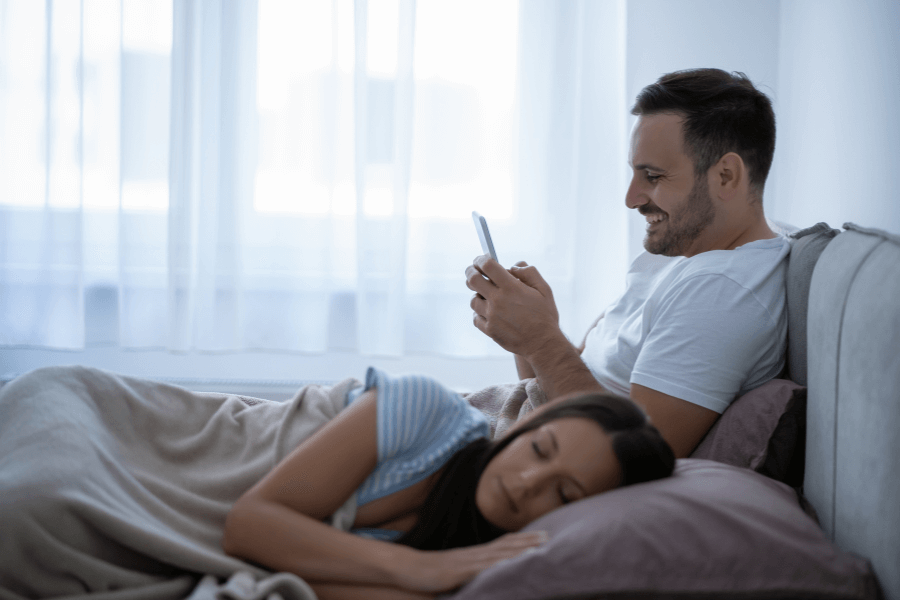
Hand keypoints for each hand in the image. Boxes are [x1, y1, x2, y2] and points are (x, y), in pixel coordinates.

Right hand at [399, 531, 547, 592]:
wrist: (406, 568)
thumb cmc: (428, 573)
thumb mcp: (454, 572)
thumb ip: (470, 572)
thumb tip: (485, 575)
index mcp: (473, 555)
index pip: (502, 544)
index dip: (522, 539)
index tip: (541, 535)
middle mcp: (473, 554)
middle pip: (506, 545)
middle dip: (528, 541)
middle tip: (549, 536)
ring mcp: (467, 562)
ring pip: (499, 554)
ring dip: (520, 549)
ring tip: (539, 546)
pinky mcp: (460, 572)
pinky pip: (483, 568)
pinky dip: (500, 565)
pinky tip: (512, 564)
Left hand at [465, 256, 562, 358]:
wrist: (543, 344)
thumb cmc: (545, 316)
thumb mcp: (544, 290)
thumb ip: (529, 273)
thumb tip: (513, 267)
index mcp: (511, 288)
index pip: (487, 266)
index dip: (481, 259)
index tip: (481, 259)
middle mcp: (498, 300)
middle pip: (472, 280)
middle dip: (470, 272)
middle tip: (473, 271)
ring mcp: (492, 316)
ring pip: (473, 300)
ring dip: (477, 295)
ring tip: (486, 295)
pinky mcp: (489, 330)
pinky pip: (476, 318)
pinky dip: (479, 313)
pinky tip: (488, 312)